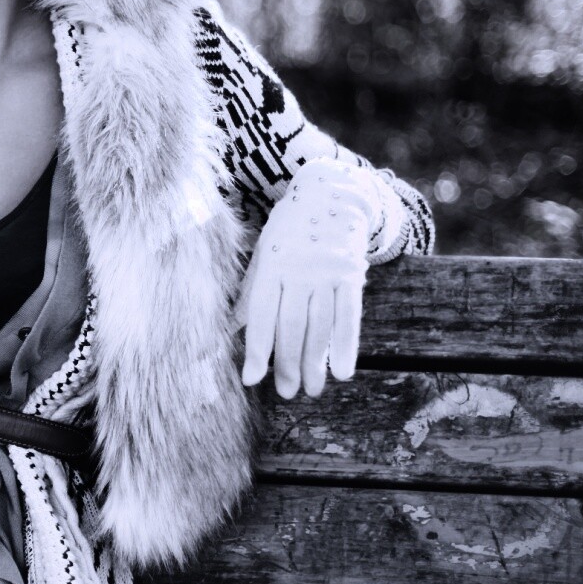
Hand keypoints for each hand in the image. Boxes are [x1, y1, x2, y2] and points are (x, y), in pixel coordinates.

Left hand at [240, 157, 375, 398]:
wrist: (332, 191)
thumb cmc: (289, 229)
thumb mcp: (262, 253)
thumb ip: (250, 292)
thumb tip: (230, 329)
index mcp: (270, 266)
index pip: (261, 316)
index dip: (256, 349)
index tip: (251, 379)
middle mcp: (298, 271)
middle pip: (291, 326)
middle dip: (288, 364)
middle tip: (287, 392)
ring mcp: (327, 272)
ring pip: (320, 326)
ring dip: (316, 362)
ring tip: (312, 389)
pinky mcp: (352, 274)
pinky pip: (349, 315)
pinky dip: (346, 345)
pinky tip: (342, 371)